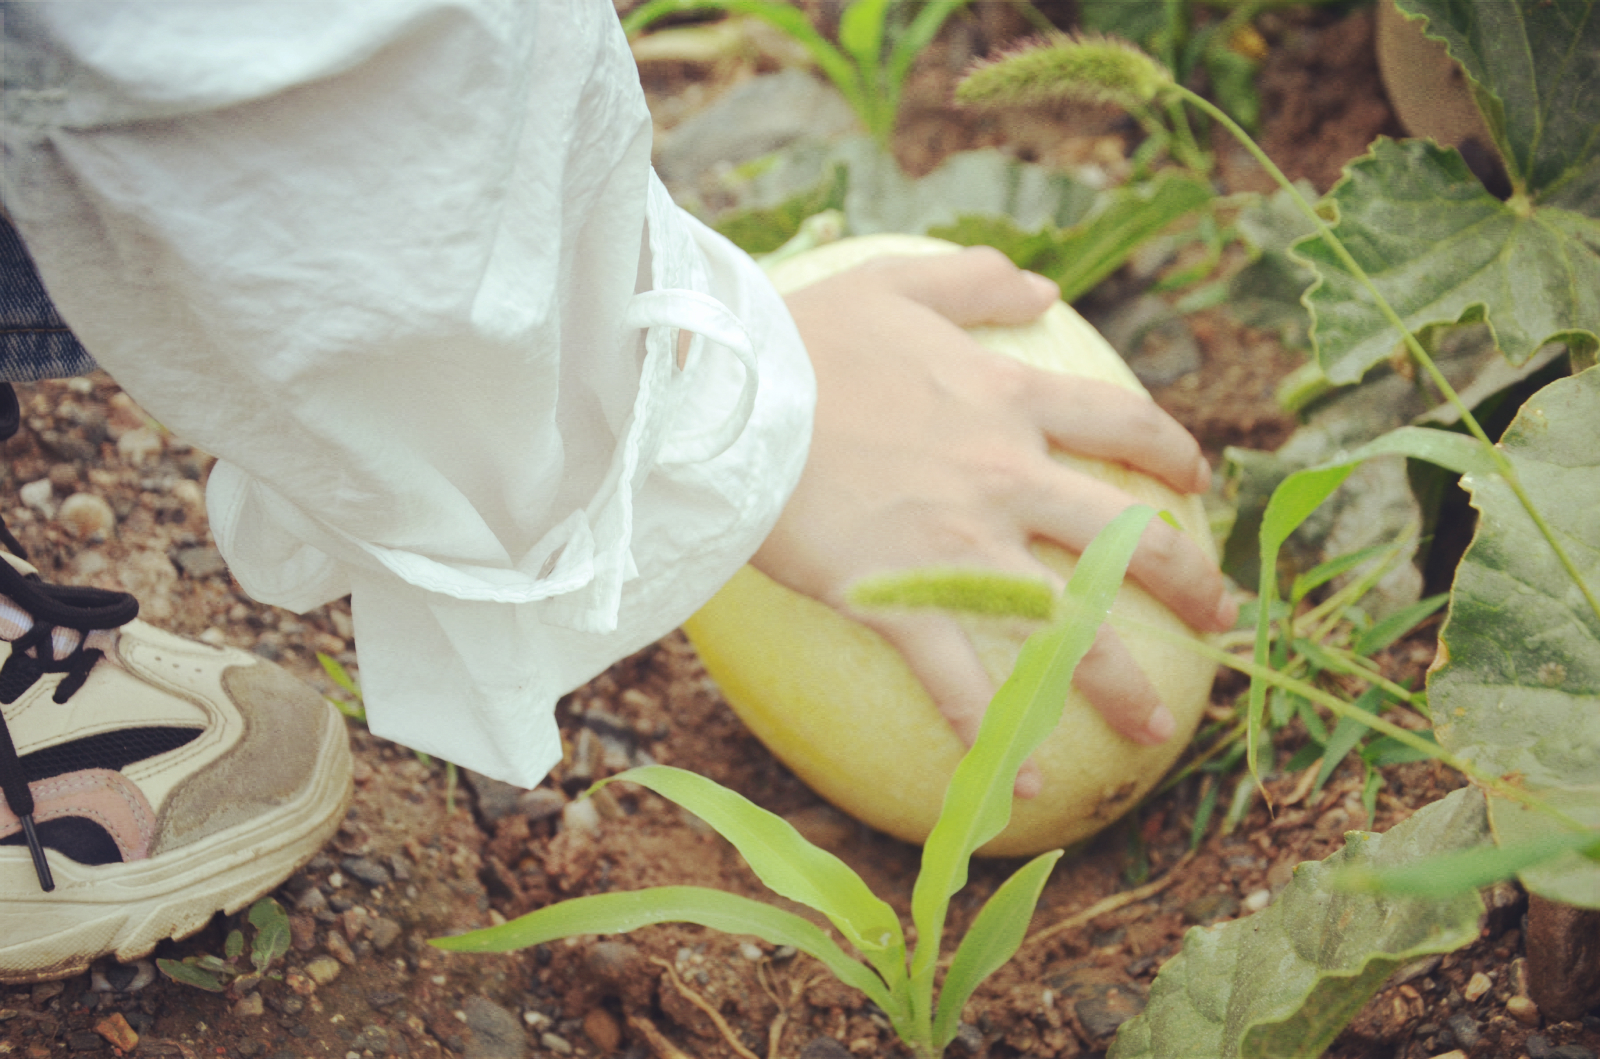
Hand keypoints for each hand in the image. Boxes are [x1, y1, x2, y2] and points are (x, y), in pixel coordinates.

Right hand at [751, 247, 1235, 796]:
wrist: (725, 396)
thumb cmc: (798, 339)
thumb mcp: (891, 282)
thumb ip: (972, 281)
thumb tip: (1040, 284)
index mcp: (1007, 399)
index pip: (1122, 425)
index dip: (1172, 455)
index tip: (1196, 484)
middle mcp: (1004, 473)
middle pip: (1128, 536)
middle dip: (1190, 583)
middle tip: (1219, 619)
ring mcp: (958, 541)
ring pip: (1067, 623)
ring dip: (1121, 682)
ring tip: (1154, 726)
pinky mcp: (898, 595)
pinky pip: (958, 681)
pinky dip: (993, 739)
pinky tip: (1021, 788)